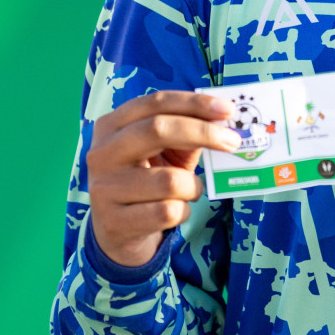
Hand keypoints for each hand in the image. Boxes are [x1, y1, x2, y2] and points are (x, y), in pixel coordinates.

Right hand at [85, 91, 239, 267]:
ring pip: (170, 180)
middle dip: (203, 132)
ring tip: (190, 190)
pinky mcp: (115, 222)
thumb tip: (224, 120)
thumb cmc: (148, 180)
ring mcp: (104, 188)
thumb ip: (187, 132)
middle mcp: (102, 153)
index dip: (194, 103)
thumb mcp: (163, 151)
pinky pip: (168, 212)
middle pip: (157, 130)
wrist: (118, 231)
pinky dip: (184, 211)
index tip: (227, 109)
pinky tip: (176, 211)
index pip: (156, 102)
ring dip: (193, 186)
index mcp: (112, 125)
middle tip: (232, 141)